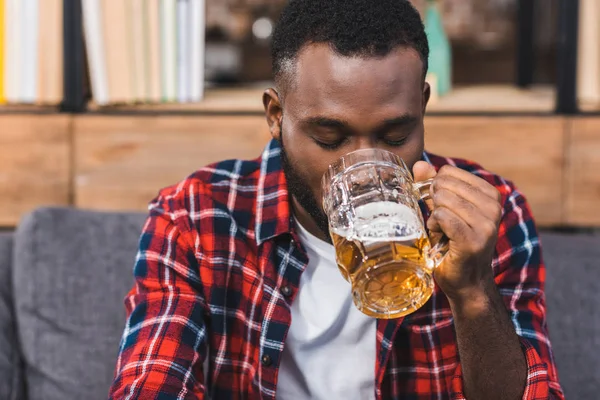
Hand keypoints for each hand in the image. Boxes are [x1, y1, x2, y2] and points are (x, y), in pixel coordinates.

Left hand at [413, 162, 501, 301]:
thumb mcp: (444, 209)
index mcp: (491, 195)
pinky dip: (434, 225)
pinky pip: (442, 218)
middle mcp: (493, 207)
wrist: (466, 281)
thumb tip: (419, 164)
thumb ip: (433, 185)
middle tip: (440, 221)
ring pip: (443, 201)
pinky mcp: (473, 240)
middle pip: (444, 185)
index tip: (440, 207)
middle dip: (434, 202)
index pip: (449, 172)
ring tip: (442, 231)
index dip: (436, 188)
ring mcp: (486, 225)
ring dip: (434, 217)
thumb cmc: (453, 243)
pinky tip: (440, 236)